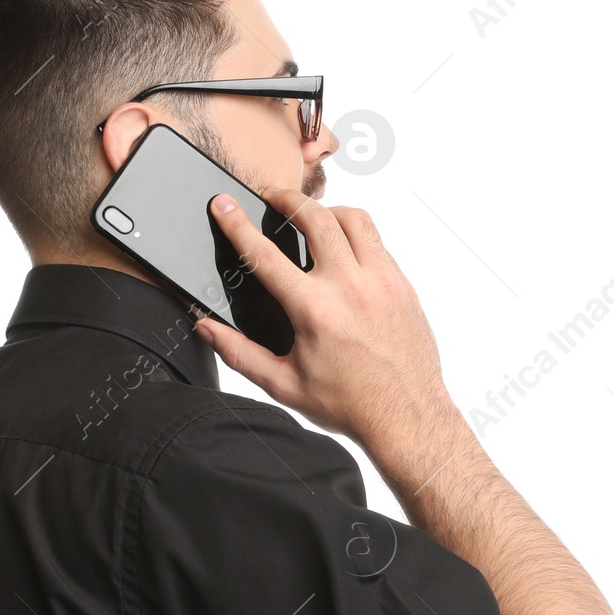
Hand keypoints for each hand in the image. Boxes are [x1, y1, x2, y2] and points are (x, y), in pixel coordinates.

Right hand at [194, 189, 453, 450]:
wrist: (407, 417)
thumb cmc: (350, 404)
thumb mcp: (283, 383)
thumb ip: (239, 352)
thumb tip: (206, 329)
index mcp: (314, 310)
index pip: (265, 255)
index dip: (238, 226)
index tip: (225, 205)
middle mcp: (349, 287)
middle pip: (315, 217)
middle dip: (287, 199)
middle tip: (272, 198)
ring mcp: (381, 281)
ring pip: (354, 218)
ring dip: (328, 210)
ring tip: (312, 216)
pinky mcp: (402, 284)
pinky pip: (378, 241)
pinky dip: (356, 234)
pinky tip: (345, 249)